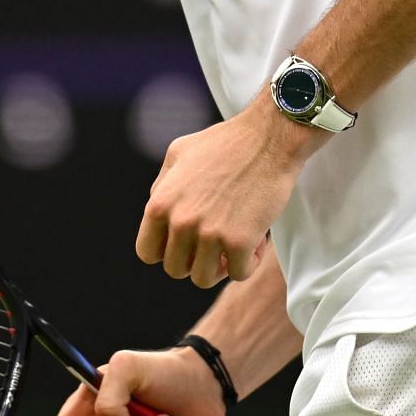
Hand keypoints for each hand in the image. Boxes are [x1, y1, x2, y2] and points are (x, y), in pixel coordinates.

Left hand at [136, 96, 320, 287]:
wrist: (268, 138)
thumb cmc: (226, 142)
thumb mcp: (178, 154)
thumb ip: (162, 187)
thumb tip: (157, 212)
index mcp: (160, 203)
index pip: (147, 252)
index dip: (165, 251)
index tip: (184, 245)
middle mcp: (180, 222)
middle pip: (175, 269)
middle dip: (194, 259)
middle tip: (213, 243)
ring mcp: (209, 234)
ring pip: (204, 278)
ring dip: (220, 266)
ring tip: (233, 245)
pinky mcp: (240, 241)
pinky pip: (239, 274)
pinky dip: (249, 263)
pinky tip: (256, 242)